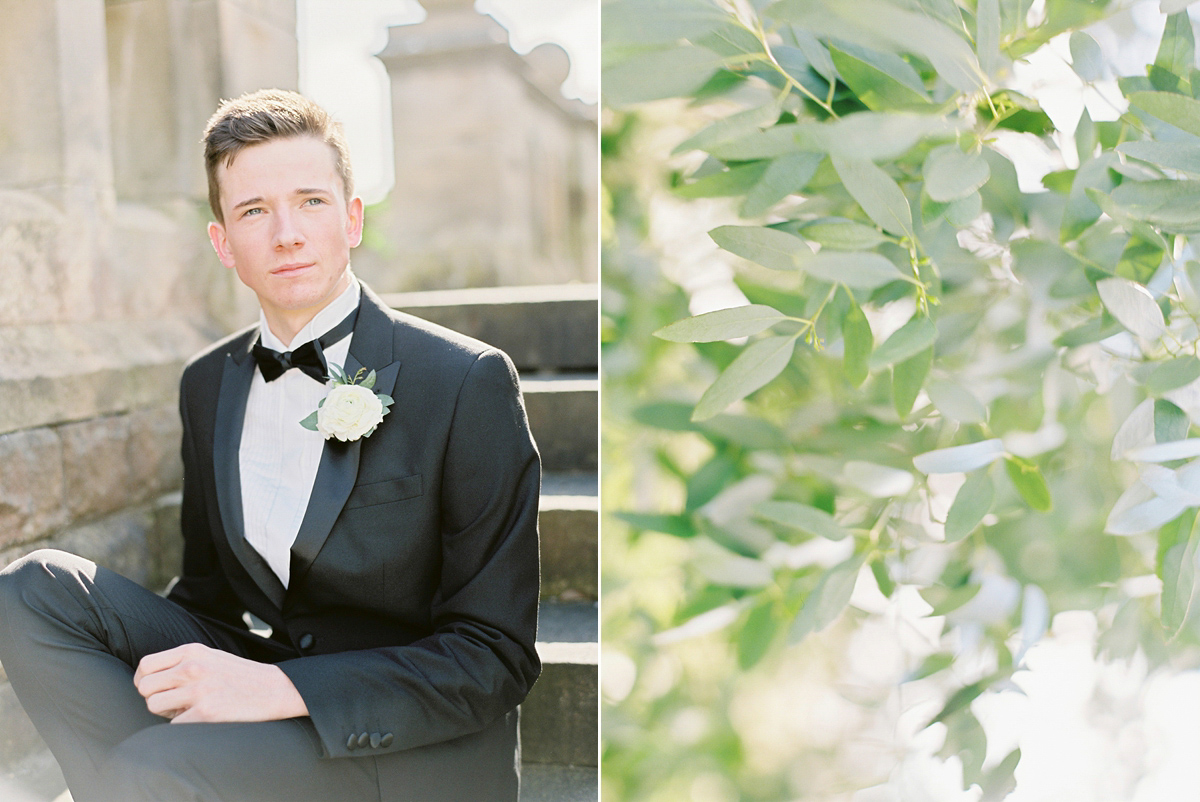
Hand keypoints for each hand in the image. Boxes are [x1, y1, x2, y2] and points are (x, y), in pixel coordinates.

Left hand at [133, 643, 308, 723]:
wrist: (275, 689)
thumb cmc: (240, 676)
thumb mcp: (210, 657)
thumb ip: (182, 662)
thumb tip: (148, 679)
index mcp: (192, 651)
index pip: (146, 665)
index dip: (143, 681)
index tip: (153, 689)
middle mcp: (193, 668)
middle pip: (145, 688)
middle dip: (154, 698)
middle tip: (172, 702)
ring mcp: (199, 691)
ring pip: (154, 706)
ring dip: (167, 713)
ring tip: (188, 709)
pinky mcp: (205, 713)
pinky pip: (173, 725)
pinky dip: (183, 725)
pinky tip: (201, 718)